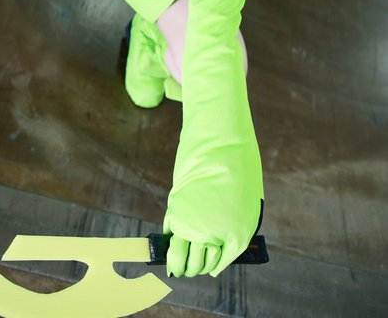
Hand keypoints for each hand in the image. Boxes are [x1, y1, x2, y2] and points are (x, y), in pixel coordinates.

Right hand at [163, 139, 263, 277]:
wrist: (223, 147)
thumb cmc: (240, 173)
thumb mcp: (247, 205)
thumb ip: (234, 225)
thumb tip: (218, 240)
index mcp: (238, 235)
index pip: (220, 261)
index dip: (214, 265)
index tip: (209, 268)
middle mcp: (215, 235)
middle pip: (199, 264)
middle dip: (195, 268)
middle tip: (189, 269)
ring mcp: (193, 224)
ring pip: (181, 256)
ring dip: (178, 264)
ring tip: (177, 267)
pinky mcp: (177, 212)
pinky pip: (170, 233)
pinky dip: (169, 241)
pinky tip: (169, 244)